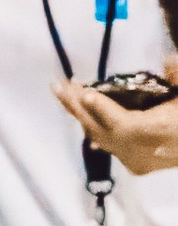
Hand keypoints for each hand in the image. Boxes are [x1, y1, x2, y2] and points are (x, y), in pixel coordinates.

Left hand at [61, 70, 177, 176]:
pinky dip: (97, 132)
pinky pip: (110, 147)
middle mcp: (139, 150)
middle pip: (100, 128)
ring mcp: (136, 160)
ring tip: (66, 96)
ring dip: (83, 117)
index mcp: (154, 133)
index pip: (120, 121)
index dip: (100, 107)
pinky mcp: (139, 165)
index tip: (82, 92)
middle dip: (78, 107)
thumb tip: (166, 60)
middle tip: (58, 86)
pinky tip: (86, 124)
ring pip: (102, 138)